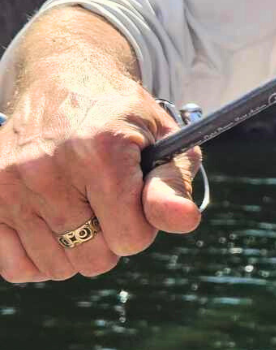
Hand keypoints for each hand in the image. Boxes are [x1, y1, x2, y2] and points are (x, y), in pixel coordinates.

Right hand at [0, 75, 200, 283]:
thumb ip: (174, 184)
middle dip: (110, 238)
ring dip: (75, 247)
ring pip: (57, 268)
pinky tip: (51, 226)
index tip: (135, 196)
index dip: (142, 223)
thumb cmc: (120, 117)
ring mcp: (11, 184)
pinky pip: (15, 266)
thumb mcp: (163, 137)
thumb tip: (185, 221)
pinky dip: (37, 257)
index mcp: (100, 151)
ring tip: (80, 206)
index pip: (131, 238)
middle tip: (107, 201)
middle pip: (94, 258)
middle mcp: (49, 167)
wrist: (61, 81)